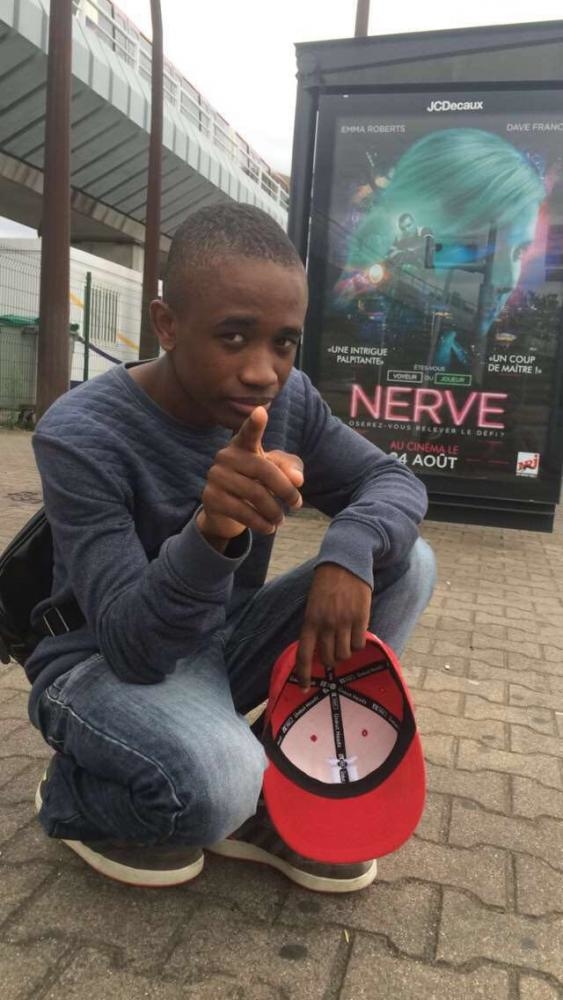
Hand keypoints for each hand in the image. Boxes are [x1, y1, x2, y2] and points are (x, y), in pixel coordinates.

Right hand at [198, 406, 303, 545]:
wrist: (227, 512)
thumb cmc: (258, 484)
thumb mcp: (278, 473)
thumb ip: (290, 470)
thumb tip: (297, 480)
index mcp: (242, 444)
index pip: (248, 432)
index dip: (255, 423)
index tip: (261, 411)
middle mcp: (225, 456)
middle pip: (263, 470)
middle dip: (285, 490)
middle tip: (297, 504)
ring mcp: (215, 476)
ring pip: (254, 494)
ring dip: (274, 511)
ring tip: (281, 519)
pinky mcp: (210, 497)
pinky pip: (242, 512)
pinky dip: (260, 523)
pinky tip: (269, 527)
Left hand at [295, 564, 371, 688]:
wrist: (345, 563)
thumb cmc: (326, 584)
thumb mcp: (313, 605)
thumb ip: (315, 625)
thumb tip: (318, 649)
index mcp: (310, 621)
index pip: (303, 654)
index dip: (303, 674)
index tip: (305, 687)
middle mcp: (326, 624)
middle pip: (327, 658)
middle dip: (330, 660)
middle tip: (333, 654)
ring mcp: (344, 622)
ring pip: (344, 653)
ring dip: (345, 652)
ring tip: (346, 642)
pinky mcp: (360, 618)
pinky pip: (359, 644)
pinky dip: (358, 644)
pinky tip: (357, 634)